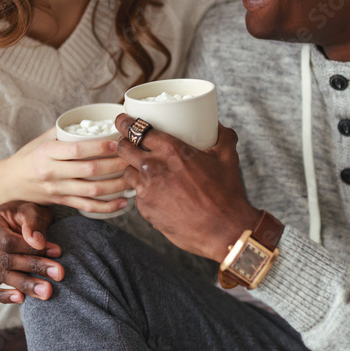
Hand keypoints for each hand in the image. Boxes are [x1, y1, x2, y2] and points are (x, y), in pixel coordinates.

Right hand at [0, 126, 131, 213]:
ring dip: (116, 186)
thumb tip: (93, 119)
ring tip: (134, 179)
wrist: (8, 183)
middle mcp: (51, 172)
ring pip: (91, 191)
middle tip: (133, 158)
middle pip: (89, 171)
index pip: (77, 150)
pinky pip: (87, 207)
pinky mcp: (61, 202)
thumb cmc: (28, 157)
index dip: (99, 147)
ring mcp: (57, 190)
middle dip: (115, 165)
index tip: (118, 142)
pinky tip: (122, 202)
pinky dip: (107, 207)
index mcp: (47, 152)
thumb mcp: (41, 139)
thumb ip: (64, 130)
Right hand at [0, 201, 63, 302]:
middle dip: (34, 268)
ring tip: (47, 291)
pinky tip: (21, 299)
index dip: (31, 249)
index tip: (56, 251)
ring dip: (26, 285)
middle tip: (58, 274)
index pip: (7, 242)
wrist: (18, 220)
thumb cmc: (25, 214)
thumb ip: (33, 223)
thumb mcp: (31, 210)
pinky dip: (2, 297)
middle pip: (5, 261)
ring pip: (1, 275)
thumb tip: (37, 242)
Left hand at [114, 114, 258, 262]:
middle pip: (123, 148)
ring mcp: (146, 190)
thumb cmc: (226, 193)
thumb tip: (220, 126)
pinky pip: (137, 195)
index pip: (137, 129)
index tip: (122, 120)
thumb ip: (223, 136)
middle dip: (123, 143)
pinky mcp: (145, 209)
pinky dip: (143, 191)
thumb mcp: (227, 157)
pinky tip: (155, 192)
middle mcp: (153, 167)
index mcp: (171, 150)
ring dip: (132, 168)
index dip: (125, 122)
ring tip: (142, 169)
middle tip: (128, 143)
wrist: (223, 230)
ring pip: (126, 172)